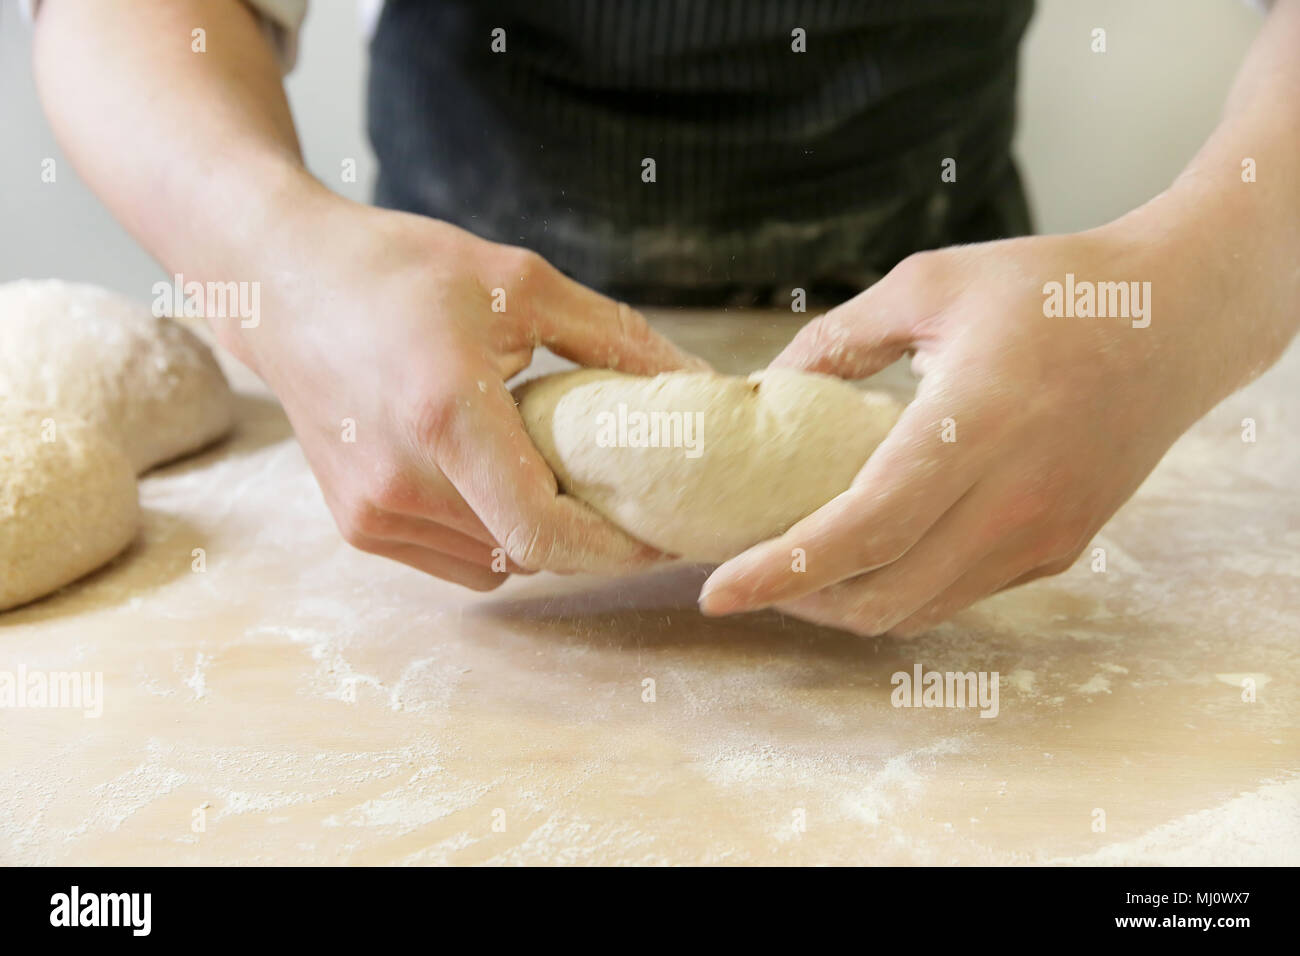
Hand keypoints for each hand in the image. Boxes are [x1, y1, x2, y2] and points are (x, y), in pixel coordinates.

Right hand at [222, 199, 703, 589]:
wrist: (280, 284)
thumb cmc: (398, 270)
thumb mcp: (519, 281)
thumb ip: (614, 338)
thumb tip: (696, 381)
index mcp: (444, 415)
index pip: (546, 531)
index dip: (617, 547)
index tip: (662, 530)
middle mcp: (400, 480)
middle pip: (531, 553)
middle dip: (592, 536)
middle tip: (632, 498)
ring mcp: (372, 512)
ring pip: (498, 563)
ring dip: (542, 536)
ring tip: (561, 476)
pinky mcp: (358, 525)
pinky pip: (458, 558)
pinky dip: (495, 535)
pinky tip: (499, 479)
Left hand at [698, 225, 1238, 634]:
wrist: (1177, 318)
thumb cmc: (1049, 289)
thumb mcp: (932, 285)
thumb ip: (841, 336)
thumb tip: (769, 384)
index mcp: (975, 425)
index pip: (863, 531)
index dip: (782, 571)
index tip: (717, 592)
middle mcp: (1014, 499)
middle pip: (884, 597)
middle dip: (800, 602)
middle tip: (748, 574)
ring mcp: (1044, 534)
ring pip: (922, 611)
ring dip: (849, 605)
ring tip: (799, 571)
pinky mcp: (1060, 548)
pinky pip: (962, 594)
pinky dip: (903, 590)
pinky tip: (873, 555)